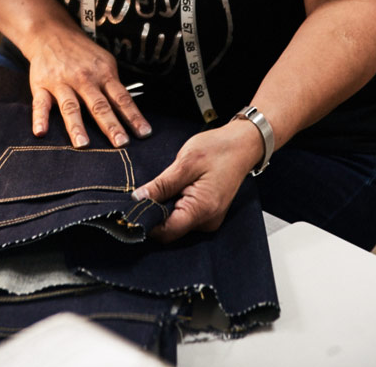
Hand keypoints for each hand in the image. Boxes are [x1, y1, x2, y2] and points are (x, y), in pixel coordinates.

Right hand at [28, 26, 151, 148]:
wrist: (51, 33)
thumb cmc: (82, 53)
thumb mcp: (104, 62)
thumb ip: (113, 86)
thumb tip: (129, 113)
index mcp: (103, 74)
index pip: (121, 98)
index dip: (133, 116)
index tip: (144, 133)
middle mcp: (84, 79)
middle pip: (99, 105)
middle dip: (110, 125)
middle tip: (121, 143)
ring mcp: (62, 82)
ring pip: (70, 106)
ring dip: (76, 125)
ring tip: (83, 144)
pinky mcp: (41, 85)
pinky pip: (40, 104)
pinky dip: (39, 118)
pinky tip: (40, 132)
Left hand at [132, 121, 262, 242]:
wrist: (243, 144)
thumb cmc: (219, 148)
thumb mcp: (185, 162)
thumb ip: (161, 184)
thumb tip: (138, 199)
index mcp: (202, 209)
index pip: (166, 232)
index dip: (146, 222)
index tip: (132, 208)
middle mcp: (208, 221)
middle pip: (170, 230)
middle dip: (154, 214)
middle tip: (144, 192)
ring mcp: (210, 219)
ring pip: (176, 223)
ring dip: (165, 208)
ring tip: (164, 186)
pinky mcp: (209, 214)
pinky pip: (185, 217)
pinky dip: (175, 205)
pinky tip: (174, 189)